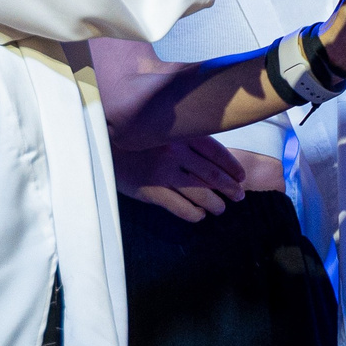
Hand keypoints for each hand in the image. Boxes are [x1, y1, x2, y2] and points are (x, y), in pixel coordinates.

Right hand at [113, 137, 247, 223]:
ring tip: (221, 208)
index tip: (242, 176)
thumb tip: (211, 154)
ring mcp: (163, 173)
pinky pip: (180, 207)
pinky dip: (193, 214)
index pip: (216, 152)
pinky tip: (199, 216)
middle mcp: (175, 152)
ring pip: (199, 193)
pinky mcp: (151, 191)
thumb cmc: (137, 139)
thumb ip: (185, 138)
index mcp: (181, 135)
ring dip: (214, 203)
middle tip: (239, 195)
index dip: (232, 166)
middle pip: (212, 174)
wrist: (103, 146)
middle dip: (229, 187)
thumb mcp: (163, 130)